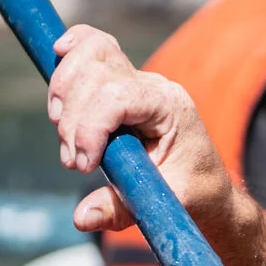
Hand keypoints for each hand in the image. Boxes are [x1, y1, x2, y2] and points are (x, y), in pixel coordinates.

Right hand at [47, 25, 230, 233]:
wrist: (206, 186)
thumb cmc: (194, 193)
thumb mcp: (163, 205)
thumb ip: (120, 209)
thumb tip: (80, 218)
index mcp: (171, 108)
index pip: (117, 97)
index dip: (89, 128)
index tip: (82, 166)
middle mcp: (154, 86)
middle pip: (95, 75)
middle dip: (73, 120)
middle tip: (76, 162)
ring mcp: (138, 79)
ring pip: (90, 57)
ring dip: (64, 96)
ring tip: (69, 138)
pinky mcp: (121, 82)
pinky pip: (95, 47)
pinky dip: (74, 49)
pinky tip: (59, 53)